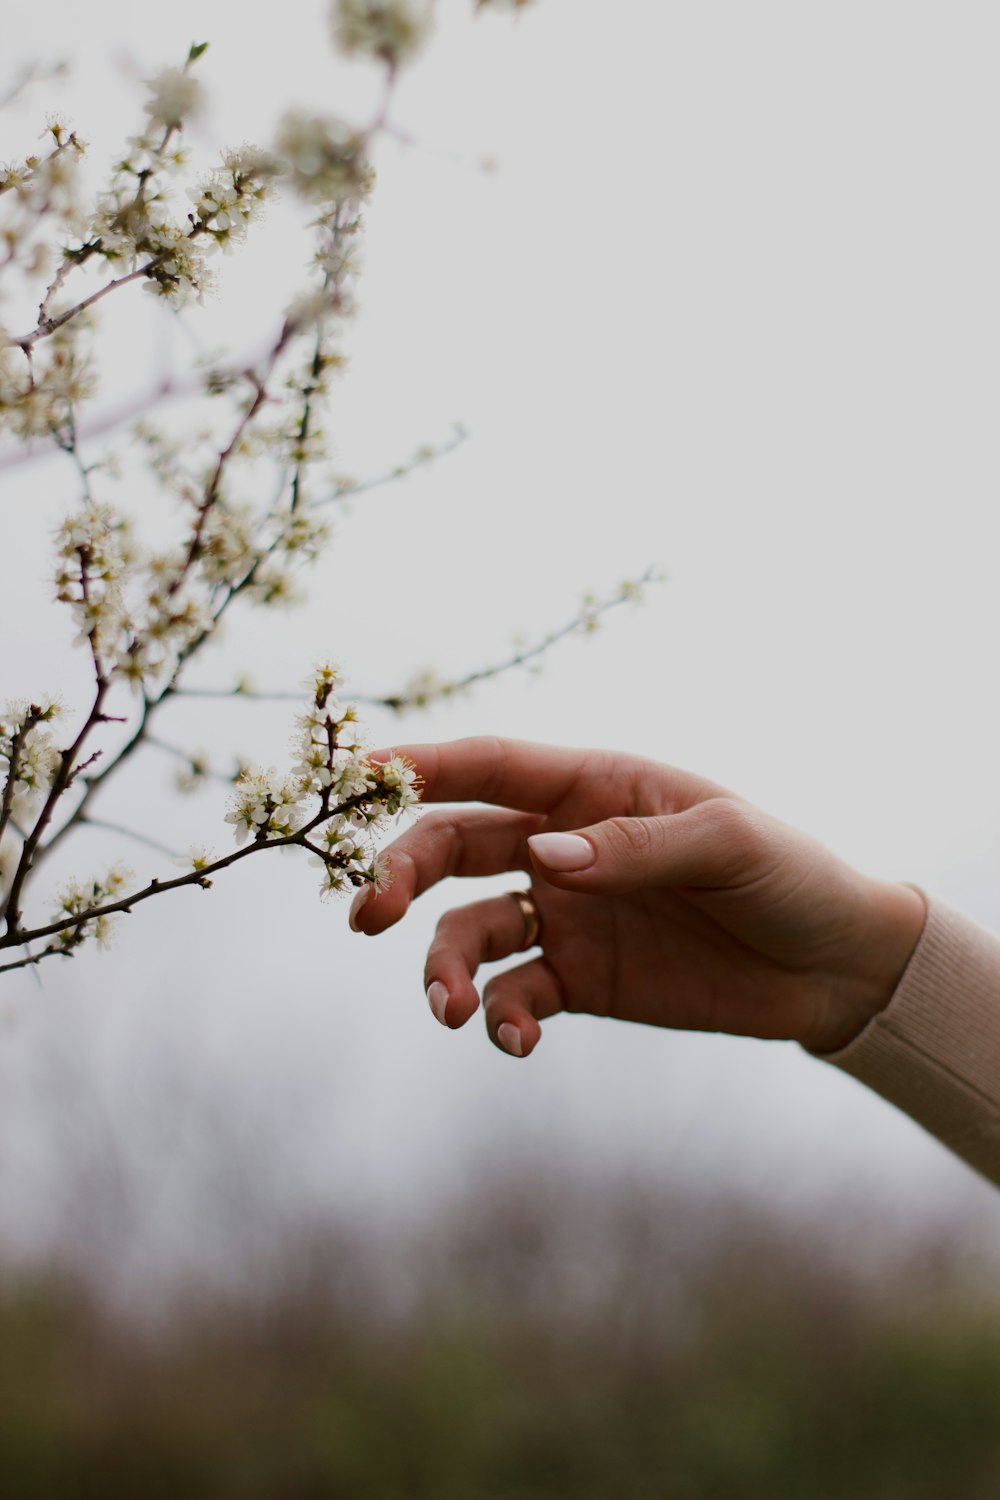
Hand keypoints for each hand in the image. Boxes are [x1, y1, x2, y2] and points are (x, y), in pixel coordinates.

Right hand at [348, 738, 925, 1058]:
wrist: (834, 966)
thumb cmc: (789, 874)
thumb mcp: (727, 843)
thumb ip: (632, 847)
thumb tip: (543, 857)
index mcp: (594, 786)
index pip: (490, 765)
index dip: (419, 764)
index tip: (355, 775)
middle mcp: (562, 846)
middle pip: (452, 846)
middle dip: (401, 872)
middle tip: (367, 913)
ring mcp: (565, 915)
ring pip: (466, 931)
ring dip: (440, 966)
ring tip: (446, 1009)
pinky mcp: (579, 980)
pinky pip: (514, 996)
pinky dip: (500, 1019)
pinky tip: (513, 1040)